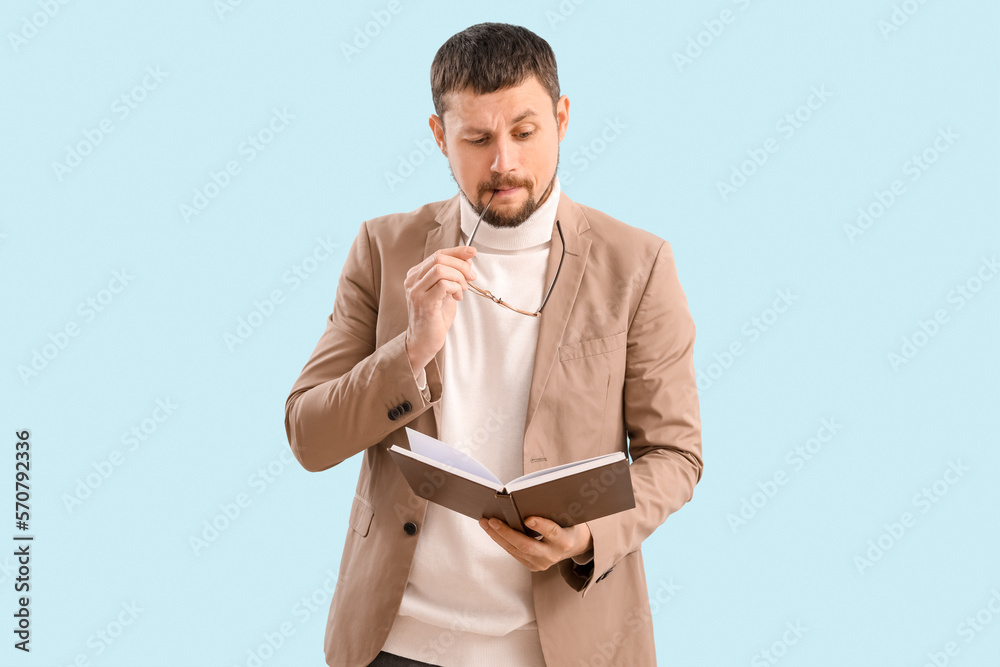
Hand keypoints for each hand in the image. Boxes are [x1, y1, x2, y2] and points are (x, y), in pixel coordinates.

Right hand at [403, 246, 476, 370]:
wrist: (424, 341)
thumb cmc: (435, 318)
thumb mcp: (446, 291)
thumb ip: (454, 275)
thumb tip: (467, 259)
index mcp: (416, 275)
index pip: (438, 253)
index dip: (457, 251)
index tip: (472, 252)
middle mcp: (412, 280)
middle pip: (439, 258)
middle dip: (461, 265)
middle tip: (471, 277)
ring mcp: (415, 291)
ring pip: (441, 269)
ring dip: (458, 278)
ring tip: (462, 290)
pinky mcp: (423, 302)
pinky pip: (443, 285)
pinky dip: (455, 288)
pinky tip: (457, 298)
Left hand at [479, 516, 592, 572]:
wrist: (573, 544)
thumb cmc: (567, 523)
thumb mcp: (567, 515)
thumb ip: (552, 510)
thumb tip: (526, 498)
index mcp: (565, 541)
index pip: (552, 533)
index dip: (540, 526)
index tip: (527, 518)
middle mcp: (553, 555)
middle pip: (526, 545)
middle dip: (507, 532)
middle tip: (492, 520)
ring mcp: (541, 563)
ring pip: (515, 550)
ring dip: (497, 536)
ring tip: (485, 522)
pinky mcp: (532, 566)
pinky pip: (514, 552)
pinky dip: (501, 540)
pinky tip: (492, 530)